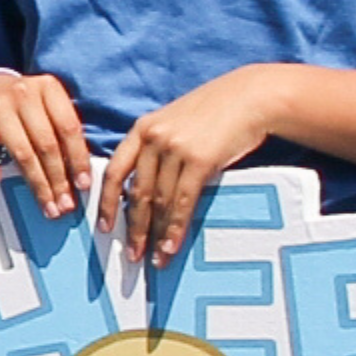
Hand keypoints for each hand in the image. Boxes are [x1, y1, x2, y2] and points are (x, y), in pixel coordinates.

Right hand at [0, 68, 96, 219]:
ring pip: (22, 152)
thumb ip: (63, 132)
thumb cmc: (24, 106)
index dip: (78, 159)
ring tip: (48, 206)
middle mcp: (23, 94)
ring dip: (37, 184)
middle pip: (46, 144)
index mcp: (48, 88)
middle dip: (59, 179)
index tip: (84, 185)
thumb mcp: (47, 106)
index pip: (69, 128)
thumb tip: (80, 176)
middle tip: (66, 204)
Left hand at [94, 70, 288, 268]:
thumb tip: (147, 189)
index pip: (114, 171)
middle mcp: (154, 137)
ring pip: (159, 201)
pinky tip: (171, 246)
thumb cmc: (215, 112)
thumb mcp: (175, 122)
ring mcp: (176, 148)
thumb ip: (157, 148)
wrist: (251, 96)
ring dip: (155, 235)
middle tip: (132, 256)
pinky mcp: (199, 159)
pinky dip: (175, 228)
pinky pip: (182, 202)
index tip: (104, 227)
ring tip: (155, 259)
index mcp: (142, 128)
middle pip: (136, 192)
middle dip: (133, 228)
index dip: (106, 202)